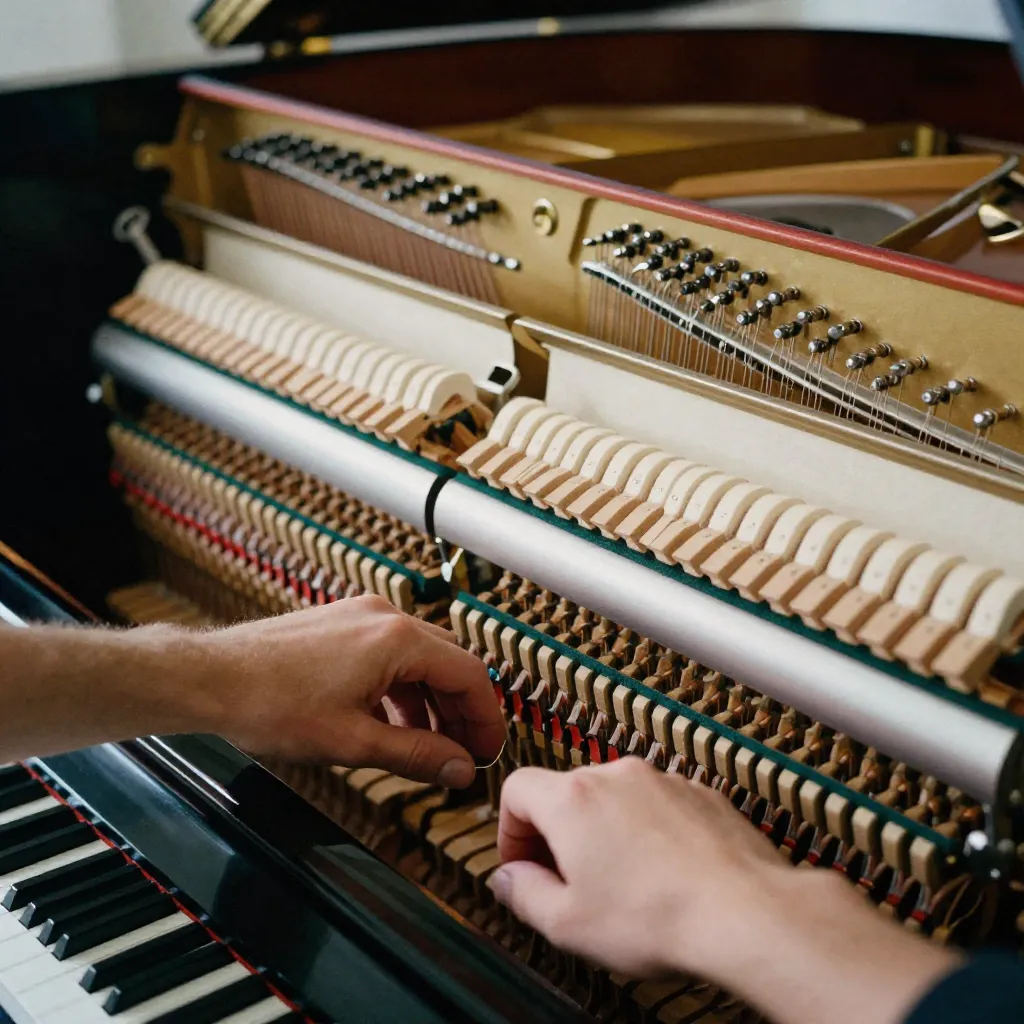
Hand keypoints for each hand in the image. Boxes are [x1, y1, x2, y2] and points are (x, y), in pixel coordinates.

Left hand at [199, 596, 503, 788]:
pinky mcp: (339, 624)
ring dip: (431, 701)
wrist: (209, 679)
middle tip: (463, 753)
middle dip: (461, 711)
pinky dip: (401, 688)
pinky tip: (390, 722)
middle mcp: (384, 617)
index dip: (486, 719)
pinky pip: (390, 653)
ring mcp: (360, 616)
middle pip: (449, 662)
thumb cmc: (268, 703)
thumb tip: (459, 768)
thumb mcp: (353, 741)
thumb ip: (416, 755)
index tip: (488, 752)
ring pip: (419, 658)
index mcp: (397, 639)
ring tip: (427, 746)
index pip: (469, 675)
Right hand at [491, 759, 960, 1023]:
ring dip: (606, 832)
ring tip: (622, 884)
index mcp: (573, 800)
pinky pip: (657, 805)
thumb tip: (509, 881)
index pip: (517, 788)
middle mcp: (616, 777)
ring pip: (613, 798)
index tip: (523, 863)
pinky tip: (661, 875)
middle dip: (558, 835)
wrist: (744, 911)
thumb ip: (523, 895)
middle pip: (566, 792)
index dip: (511, 830)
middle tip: (568, 881)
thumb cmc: (660, 917)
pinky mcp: (698, 794)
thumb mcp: (567, 924)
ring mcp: (661, 781)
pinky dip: (649, 831)